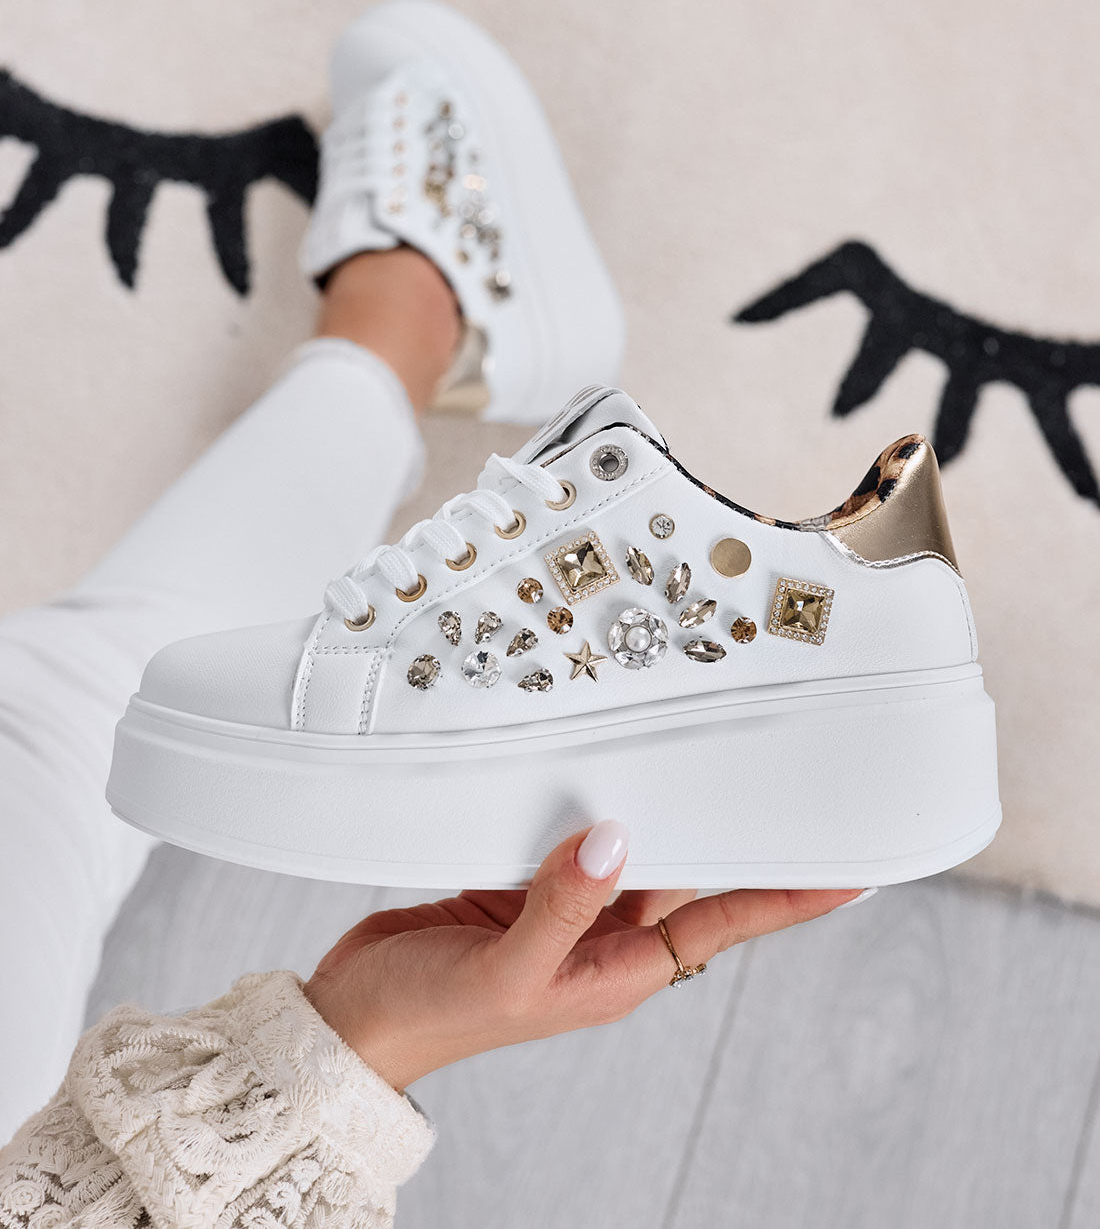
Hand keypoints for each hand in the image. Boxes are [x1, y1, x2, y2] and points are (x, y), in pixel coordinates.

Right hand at [303, 821, 862, 1091]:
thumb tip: (616, 841)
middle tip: (780, 773)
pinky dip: (581, 797)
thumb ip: (563, 907)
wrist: (354, 1020)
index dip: (791, 894)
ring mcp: (560, 906)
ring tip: (697, 749)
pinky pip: (566, 831)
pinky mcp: (517, 880)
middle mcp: (600, 935)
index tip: (851, 868)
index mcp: (618, 970)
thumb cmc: (430, 1017)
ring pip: (627, 841)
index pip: (727, 921)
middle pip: (685, 869)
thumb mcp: (507, 973)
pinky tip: (590, 765)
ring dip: (652, 802)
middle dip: (728, 825)